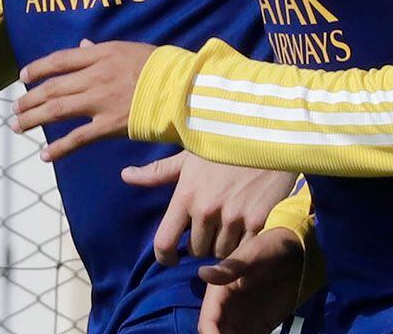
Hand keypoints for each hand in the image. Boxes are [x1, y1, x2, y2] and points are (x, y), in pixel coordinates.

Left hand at [11, 40, 156, 160]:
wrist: (184, 89)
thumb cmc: (162, 67)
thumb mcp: (130, 49)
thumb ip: (102, 51)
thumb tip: (83, 47)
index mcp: (102, 54)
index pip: (60, 60)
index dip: (38, 68)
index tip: (23, 77)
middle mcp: (96, 76)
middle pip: (53, 88)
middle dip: (30, 99)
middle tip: (15, 109)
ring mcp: (101, 101)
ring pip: (57, 110)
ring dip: (34, 118)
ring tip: (18, 126)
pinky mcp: (110, 125)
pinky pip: (77, 138)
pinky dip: (58, 147)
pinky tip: (44, 155)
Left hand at [122, 152, 296, 264]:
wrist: (267, 135)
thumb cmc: (223, 143)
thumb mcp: (188, 155)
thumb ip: (157, 173)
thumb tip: (125, 176)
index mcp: (185, 195)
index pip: (164, 242)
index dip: (165, 257)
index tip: (172, 258)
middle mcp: (206, 210)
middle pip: (196, 249)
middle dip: (201, 242)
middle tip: (211, 225)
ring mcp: (233, 217)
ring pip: (220, 252)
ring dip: (222, 243)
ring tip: (230, 223)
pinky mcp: (257, 222)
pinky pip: (243, 250)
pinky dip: (243, 245)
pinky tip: (246, 228)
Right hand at [199, 228, 306, 333]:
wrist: (296, 253)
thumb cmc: (272, 248)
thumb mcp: (253, 254)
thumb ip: (230, 267)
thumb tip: (202, 273)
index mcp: (219, 291)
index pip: (208, 320)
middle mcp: (226, 308)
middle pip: (215, 333)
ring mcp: (240, 318)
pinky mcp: (257, 326)